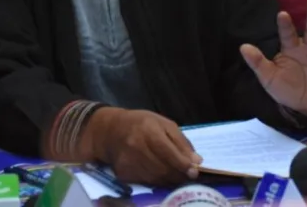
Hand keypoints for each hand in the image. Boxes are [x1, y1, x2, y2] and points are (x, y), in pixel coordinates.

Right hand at [87, 107, 201, 185]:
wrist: (110, 130)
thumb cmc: (141, 123)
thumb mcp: (163, 124)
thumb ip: (180, 141)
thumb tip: (196, 161)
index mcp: (148, 129)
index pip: (167, 151)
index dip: (182, 163)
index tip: (195, 171)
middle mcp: (136, 146)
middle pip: (163, 168)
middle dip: (178, 174)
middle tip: (188, 176)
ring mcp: (128, 161)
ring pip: (156, 178)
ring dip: (169, 179)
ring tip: (176, 174)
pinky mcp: (123, 173)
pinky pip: (146, 182)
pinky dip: (157, 181)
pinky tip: (160, 174)